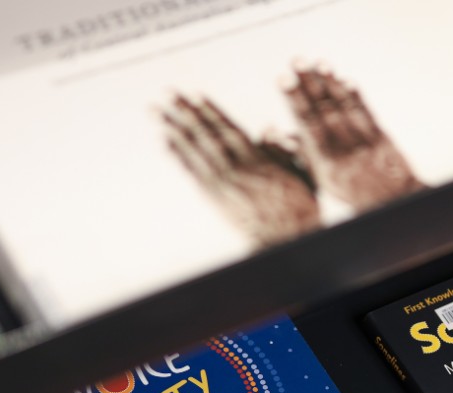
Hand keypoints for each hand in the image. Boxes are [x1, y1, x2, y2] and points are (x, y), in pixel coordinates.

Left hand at [162, 95, 320, 246]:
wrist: (284, 240)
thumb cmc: (296, 206)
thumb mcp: (296, 172)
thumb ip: (278, 150)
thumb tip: (267, 128)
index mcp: (256, 159)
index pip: (228, 128)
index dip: (210, 110)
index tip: (193, 93)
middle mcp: (234, 168)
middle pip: (205, 134)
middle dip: (185, 112)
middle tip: (166, 93)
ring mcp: (221, 184)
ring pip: (193, 150)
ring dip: (173, 128)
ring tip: (156, 112)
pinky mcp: (213, 198)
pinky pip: (191, 172)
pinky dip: (177, 155)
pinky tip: (164, 141)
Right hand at [284, 66, 425, 211]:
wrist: (389, 204)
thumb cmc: (346, 191)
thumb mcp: (319, 179)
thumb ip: (299, 153)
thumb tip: (273, 132)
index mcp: (325, 164)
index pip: (307, 126)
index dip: (295, 101)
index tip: (283, 80)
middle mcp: (345, 152)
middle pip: (324, 112)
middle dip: (309, 84)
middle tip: (297, 60)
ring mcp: (365, 145)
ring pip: (345, 109)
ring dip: (331, 84)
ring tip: (319, 63)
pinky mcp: (382, 140)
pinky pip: (367, 114)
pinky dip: (356, 96)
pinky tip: (346, 80)